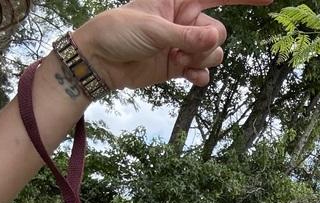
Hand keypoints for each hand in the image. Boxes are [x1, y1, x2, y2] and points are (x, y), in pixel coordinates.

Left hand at [72, 0, 271, 89]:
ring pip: (213, 53)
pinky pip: (204, 72)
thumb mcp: (153, 29)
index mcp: (178, 0)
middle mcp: (185, 20)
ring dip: (200, 61)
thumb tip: (216, 41)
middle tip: (184, 49)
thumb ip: (187, 36)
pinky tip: (188, 77)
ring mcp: (184, 44)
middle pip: (219, 32)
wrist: (99, 61)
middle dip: (207, 44)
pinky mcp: (179, 65)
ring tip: (177, 61)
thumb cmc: (118, 32)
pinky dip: (200, 76)